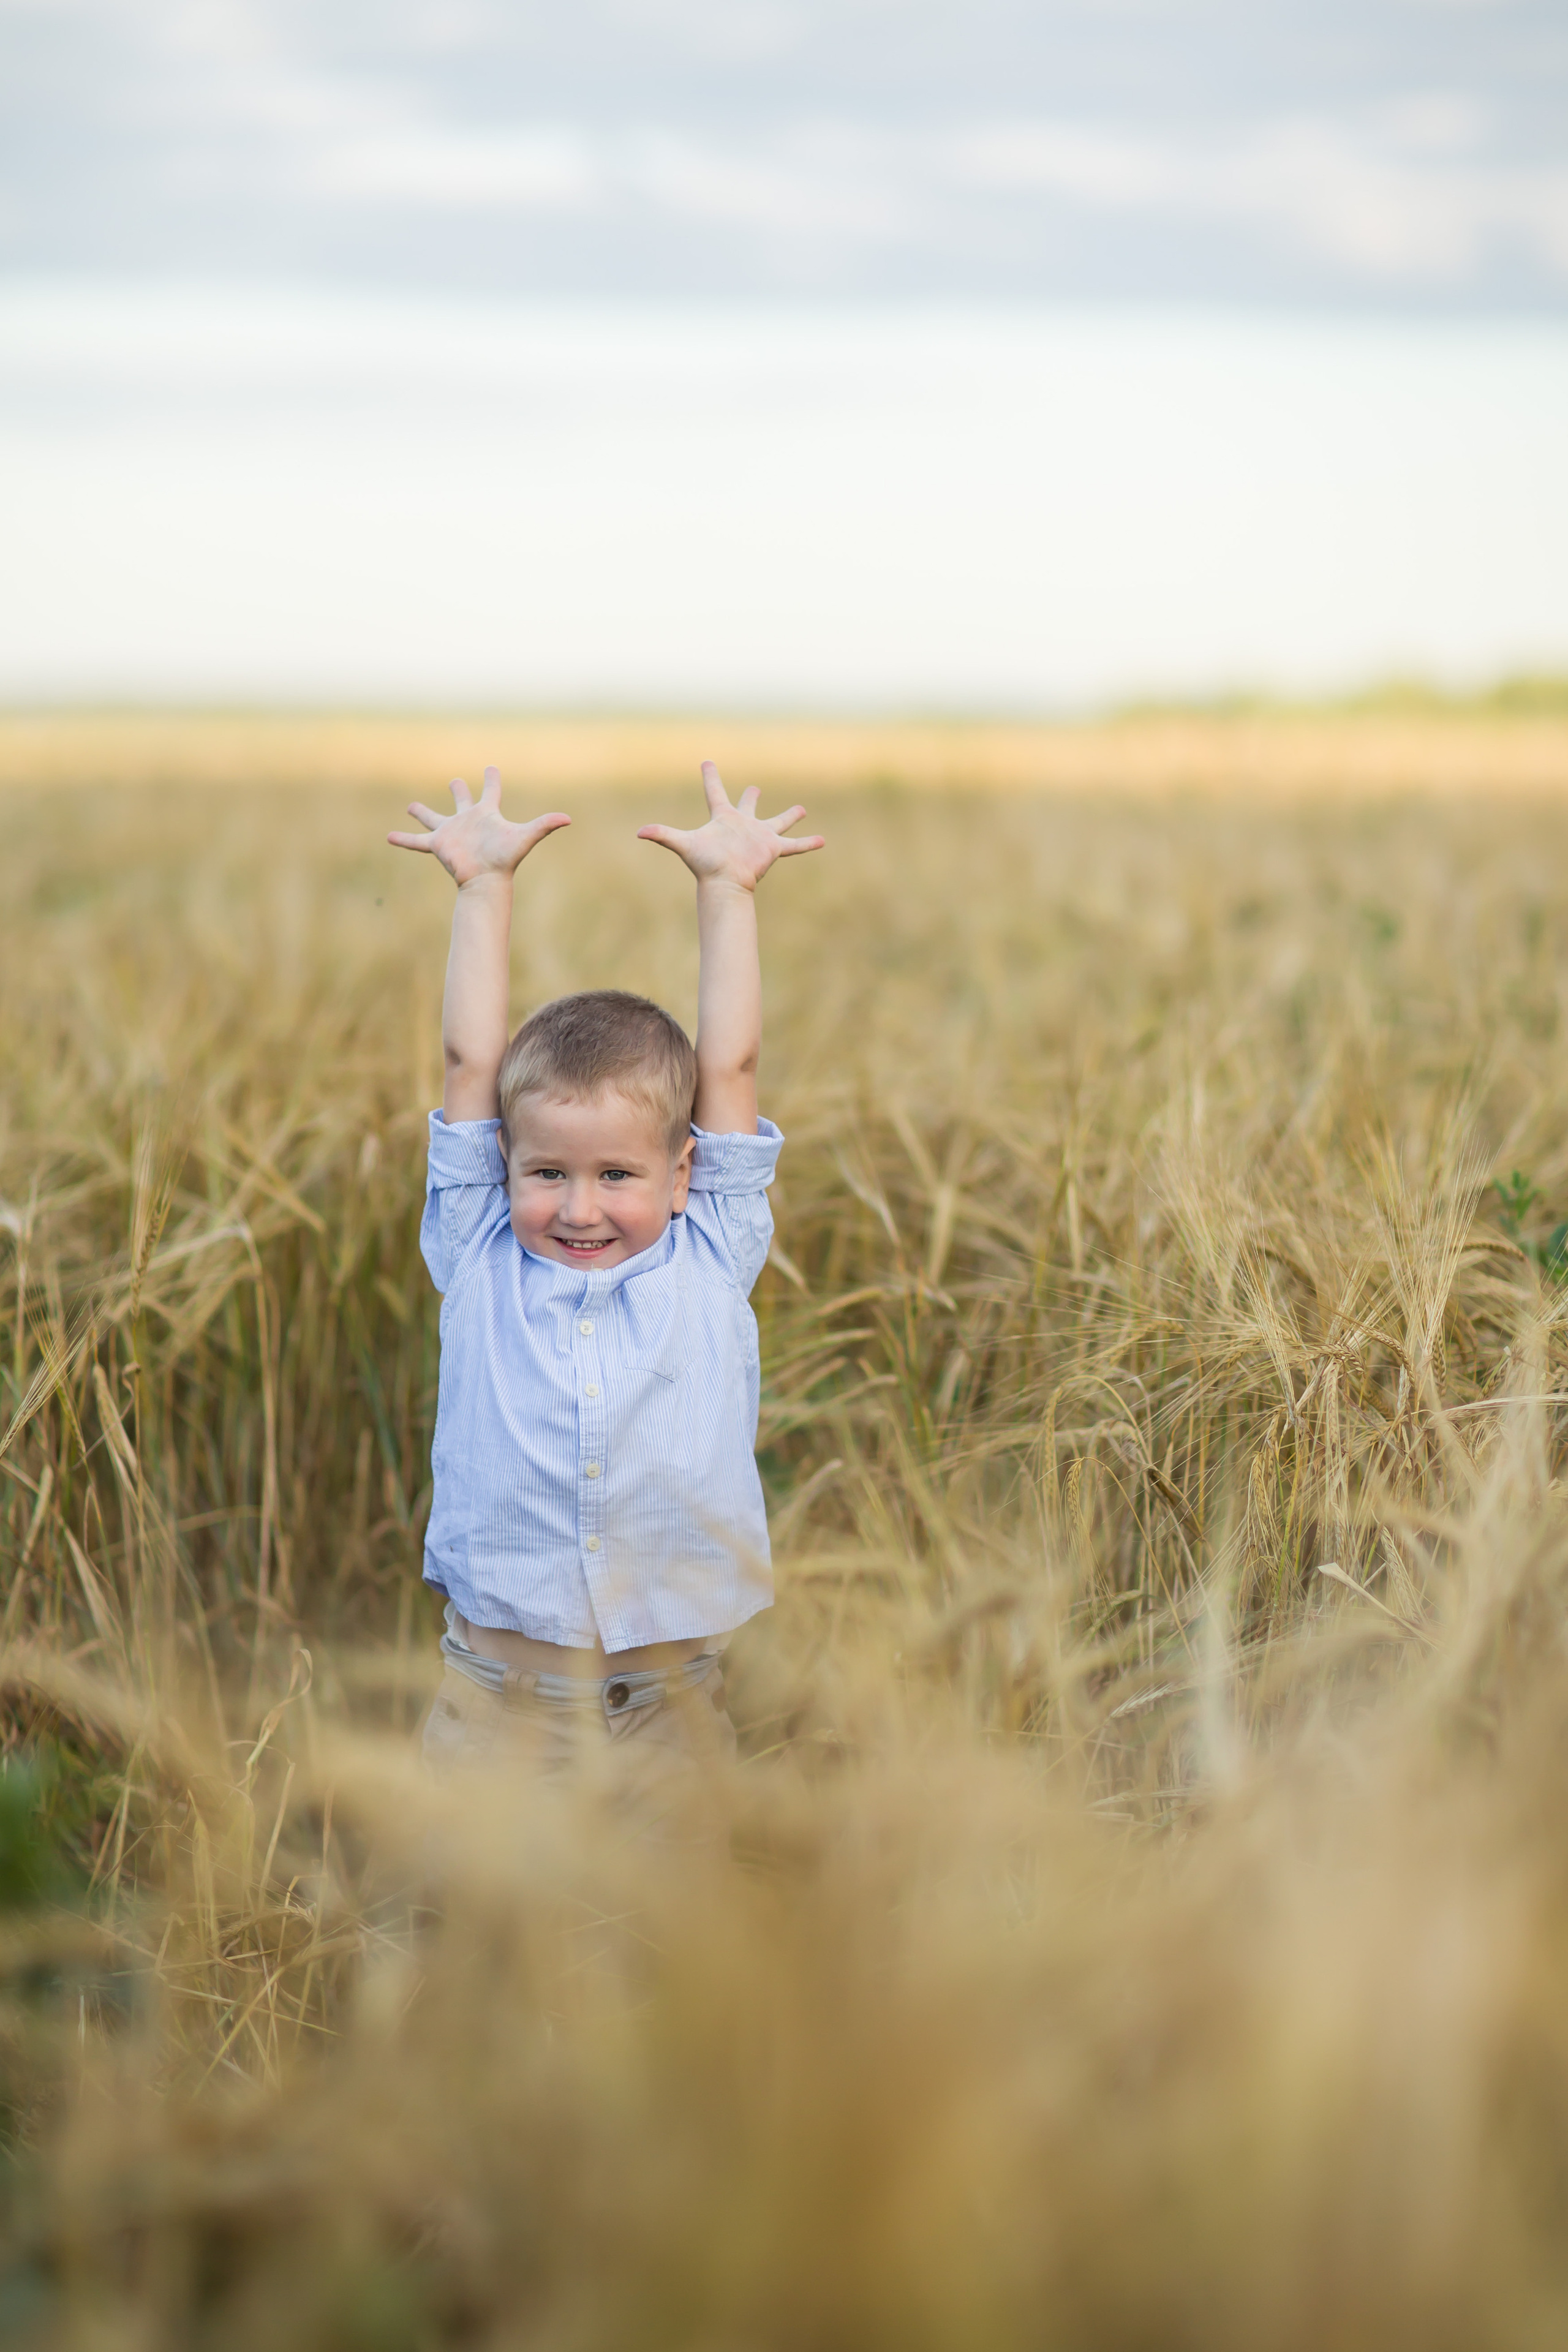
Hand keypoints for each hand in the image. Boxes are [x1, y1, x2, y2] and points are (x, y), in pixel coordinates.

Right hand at [388, 767, 568, 885]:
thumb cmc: (505, 859)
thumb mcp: (525, 837)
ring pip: (434, 818)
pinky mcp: (438, 845)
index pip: (491, 791)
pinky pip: (416, 841)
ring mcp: (451, 833)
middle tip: (454, 780)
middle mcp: (468, 821)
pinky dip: (403, 839)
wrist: (487, 881)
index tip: (490, 768)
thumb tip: (569, 818)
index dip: (491, 779)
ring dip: (422, 812)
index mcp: (487, 814)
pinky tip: (388, 836)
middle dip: (458, 790)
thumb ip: (545, 825)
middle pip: (462, 801)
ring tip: (410, 805)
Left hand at [637, 761, 823, 891]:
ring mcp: (759, 837)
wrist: (726, 883)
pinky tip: (823, 840)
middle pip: (748, 807)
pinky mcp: (773, 849)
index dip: (711, 777)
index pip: (715, 792)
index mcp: (722, 818)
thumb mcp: (683, 844)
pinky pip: (793, 845)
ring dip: (789, 817)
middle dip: (752, 798)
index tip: (707, 761)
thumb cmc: (706, 864)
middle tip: (756, 788)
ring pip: (778, 823)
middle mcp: (742, 825)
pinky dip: (807, 843)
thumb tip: (637, 831)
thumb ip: (662, 835)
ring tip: (802, 808)